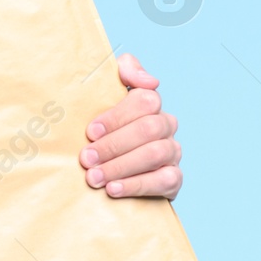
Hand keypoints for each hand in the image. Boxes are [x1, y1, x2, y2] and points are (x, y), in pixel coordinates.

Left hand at [79, 53, 181, 199]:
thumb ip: (124, 72)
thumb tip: (150, 80)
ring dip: (121, 166)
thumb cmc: (101, 131)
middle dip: (114, 145)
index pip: (145, 100)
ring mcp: (172, 152)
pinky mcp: (173, 179)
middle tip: (86, 159)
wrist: (107, 171)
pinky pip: (164, 180)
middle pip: (149, 129)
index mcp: (150, 105)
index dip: (117, 115)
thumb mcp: (103, 97)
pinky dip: (136, 185)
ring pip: (156, 154)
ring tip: (94, 177)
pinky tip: (113, 189)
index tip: (91, 132)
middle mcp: (165, 126)